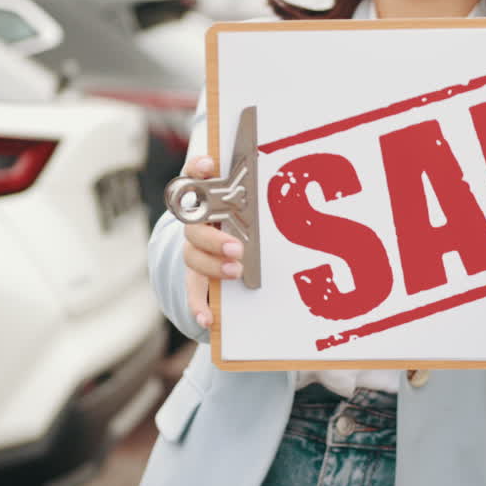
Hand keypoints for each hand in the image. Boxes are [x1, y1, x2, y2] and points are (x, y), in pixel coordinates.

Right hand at [180, 155, 243, 328]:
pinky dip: (199, 306)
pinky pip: (193, 292)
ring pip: (192, 256)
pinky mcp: (196, 276)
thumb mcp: (253, 201)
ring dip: (212, 265)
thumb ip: (260, 192)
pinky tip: (208, 320)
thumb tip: (293, 178)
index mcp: (206, 196)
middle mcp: (195, 221)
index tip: (210, 166)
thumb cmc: (249, 217)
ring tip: (236, 272)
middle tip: (237, 248)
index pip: (193, 174)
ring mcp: (193, 248)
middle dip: (213, 237)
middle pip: (193, 226)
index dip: (197, 169)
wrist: (224, 248)